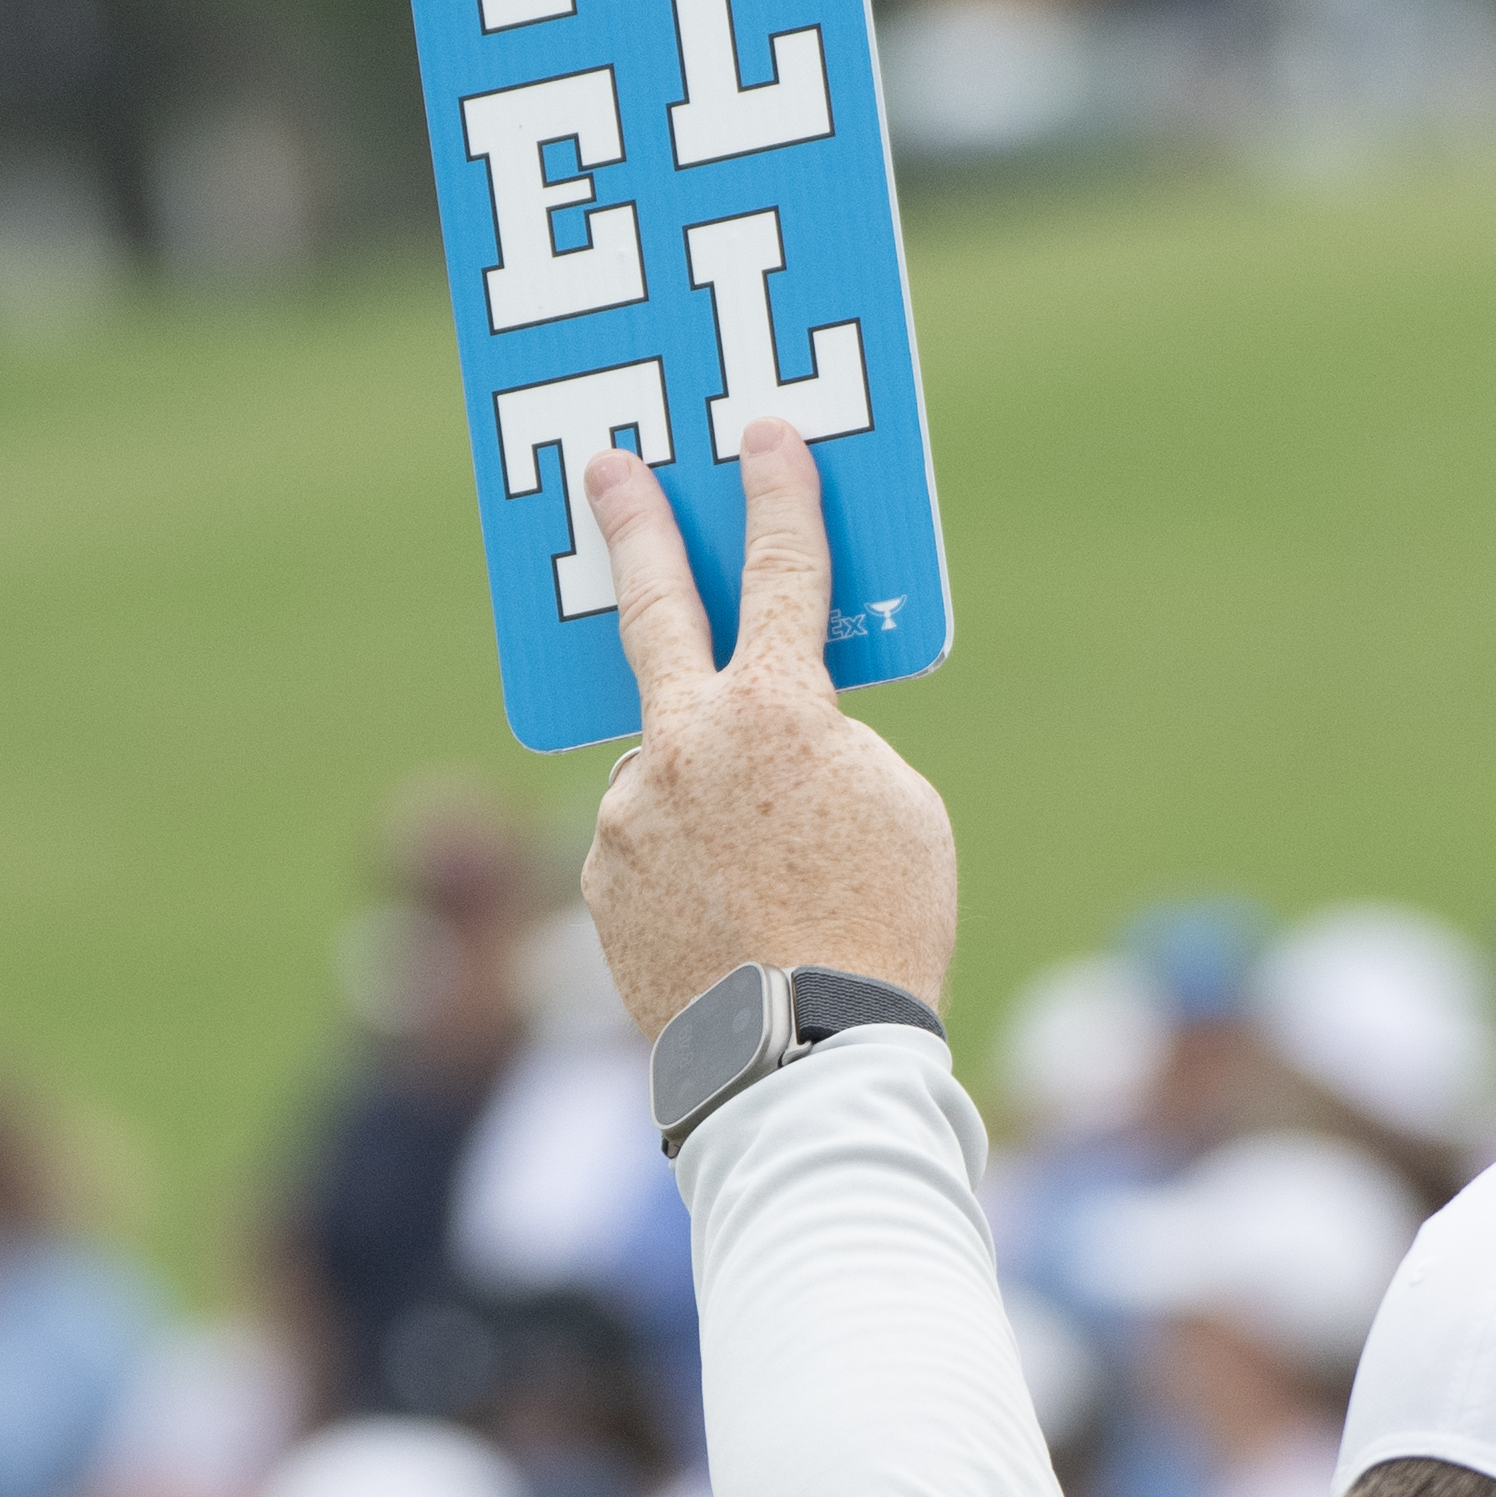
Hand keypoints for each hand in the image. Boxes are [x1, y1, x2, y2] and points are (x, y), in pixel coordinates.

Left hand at [572, 435, 959, 1041]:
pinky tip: (728, 915)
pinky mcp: (599, 879)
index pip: (782, 570)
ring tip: (757, 872)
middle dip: (632, 525)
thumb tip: (769, 736)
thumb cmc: (879, 928)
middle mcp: (681, 743)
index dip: (777, 496)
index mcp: (775, 709)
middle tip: (604, 467)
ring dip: (698, 792)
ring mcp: (627, 813)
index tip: (761, 437)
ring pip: (662, 767)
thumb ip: (827, 740)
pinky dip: (682, 861)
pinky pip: (645, 843)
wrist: (800, 1060)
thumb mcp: (896, 805)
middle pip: (650, 605)